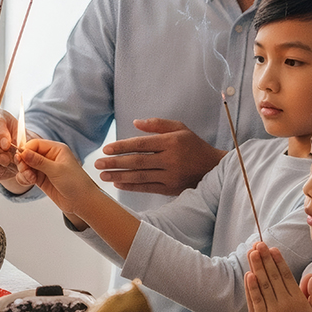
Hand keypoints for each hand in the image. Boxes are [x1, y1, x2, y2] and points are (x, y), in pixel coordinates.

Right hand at [15, 139, 96, 215]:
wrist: (82, 202)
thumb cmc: (75, 183)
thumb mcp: (56, 170)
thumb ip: (38, 161)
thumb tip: (23, 152)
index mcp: (56, 149)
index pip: (35, 144)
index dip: (26, 150)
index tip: (20, 158)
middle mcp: (50, 157)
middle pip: (29, 154)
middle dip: (24, 162)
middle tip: (25, 171)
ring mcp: (45, 168)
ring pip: (27, 165)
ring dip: (24, 171)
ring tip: (30, 179)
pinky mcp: (42, 179)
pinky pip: (28, 175)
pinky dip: (25, 178)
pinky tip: (30, 182)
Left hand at [95, 119, 226, 194]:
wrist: (213, 168)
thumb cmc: (194, 145)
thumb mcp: (180, 128)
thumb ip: (158, 124)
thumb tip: (135, 122)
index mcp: (171, 142)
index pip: (141, 144)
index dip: (122, 146)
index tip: (106, 148)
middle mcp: (170, 159)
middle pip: (137, 161)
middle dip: (115, 162)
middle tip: (98, 164)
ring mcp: (170, 175)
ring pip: (140, 176)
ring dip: (119, 176)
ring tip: (103, 175)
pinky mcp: (170, 188)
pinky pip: (147, 188)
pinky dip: (131, 187)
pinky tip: (118, 183)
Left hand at [244, 242, 311, 311]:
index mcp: (298, 300)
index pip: (286, 275)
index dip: (279, 260)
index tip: (273, 248)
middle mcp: (285, 304)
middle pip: (273, 276)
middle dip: (265, 258)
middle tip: (259, 244)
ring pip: (263, 285)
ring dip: (257, 267)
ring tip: (252, 252)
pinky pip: (256, 301)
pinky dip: (251, 287)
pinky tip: (249, 275)